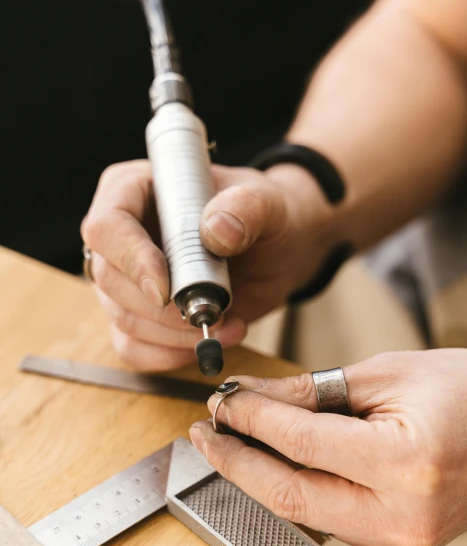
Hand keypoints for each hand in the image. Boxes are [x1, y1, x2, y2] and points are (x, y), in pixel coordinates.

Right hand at [81, 160, 330, 369]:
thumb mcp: (269, 203)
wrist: (279, 250)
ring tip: (227, 328)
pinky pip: (132, 347)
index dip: (131, 260)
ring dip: (173, 336)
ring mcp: (125, 279)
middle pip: (110, 279)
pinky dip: (168, 355)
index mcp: (135, 190)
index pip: (108, 226)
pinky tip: (205, 346)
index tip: (166, 291)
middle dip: (163, 310)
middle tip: (215, 314)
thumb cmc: (266, 215)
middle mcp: (120, 235)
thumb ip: (247, 207)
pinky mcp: (139, 315)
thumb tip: (215, 229)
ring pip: (122, 318)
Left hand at [189, 349, 466, 545]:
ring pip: (304, 513)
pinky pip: (329, 520)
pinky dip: (298, 490)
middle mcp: (404, 518)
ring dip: (261, 476)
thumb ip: (311, 392)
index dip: (251, 421)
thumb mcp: (387, 374)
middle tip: (204, 433)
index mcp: (408, 465)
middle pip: (289, 496)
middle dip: (236, 463)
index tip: (221, 402)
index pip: (301, 445)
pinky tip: (278, 463)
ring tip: (233, 440)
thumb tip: (251, 398)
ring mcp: (402, 544)